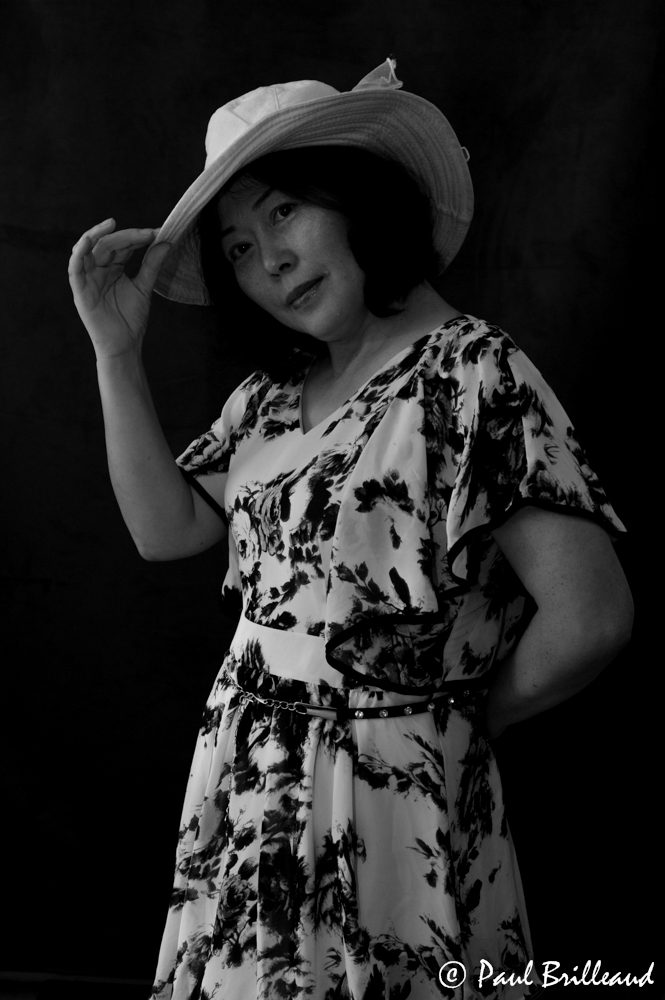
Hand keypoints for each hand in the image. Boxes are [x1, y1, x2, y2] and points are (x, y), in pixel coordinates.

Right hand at [68, 219, 171, 358]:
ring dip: (96, 235)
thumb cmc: (131, 318)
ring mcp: (88, 279)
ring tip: (111, 224)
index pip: (123, 245)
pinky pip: (74, 269)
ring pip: (88, 250)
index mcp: (113, 267)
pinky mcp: (80, 290)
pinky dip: (79, 253)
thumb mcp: (144, 288)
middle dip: (127, 236)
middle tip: (146, 233)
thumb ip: (152, 265)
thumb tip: (166, 242)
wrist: (124, 344)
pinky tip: (88, 242)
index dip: (138, 237)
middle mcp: (98, 269)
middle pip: (108, 244)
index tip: (158, 232)